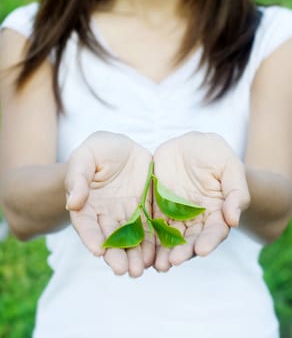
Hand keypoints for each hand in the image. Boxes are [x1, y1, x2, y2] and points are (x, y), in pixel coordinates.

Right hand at [65, 132, 152, 276]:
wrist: (123, 149)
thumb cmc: (99, 151)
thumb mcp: (86, 156)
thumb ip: (78, 177)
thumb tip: (73, 202)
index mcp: (88, 205)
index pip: (86, 225)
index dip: (90, 237)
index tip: (98, 251)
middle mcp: (107, 215)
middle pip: (110, 238)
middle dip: (116, 255)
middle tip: (124, 271)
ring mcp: (127, 214)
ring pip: (131, 238)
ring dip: (135, 255)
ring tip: (141, 269)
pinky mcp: (146, 210)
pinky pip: (150, 228)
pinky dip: (153, 243)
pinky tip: (157, 256)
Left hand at [153, 132, 249, 271]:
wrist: (189, 145)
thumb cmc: (214, 154)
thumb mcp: (229, 166)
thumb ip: (236, 192)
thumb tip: (234, 219)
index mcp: (216, 211)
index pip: (215, 231)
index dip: (209, 241)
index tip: (202, 250)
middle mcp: (195, 218)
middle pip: (191, 239)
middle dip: (183, 251)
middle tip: (174, 262)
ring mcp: (174, 214)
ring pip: (170, 237)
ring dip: (164, 252)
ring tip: (158, 264)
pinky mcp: (156, 207)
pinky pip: (151, 223)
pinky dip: (148, 238)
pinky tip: (142, 249)